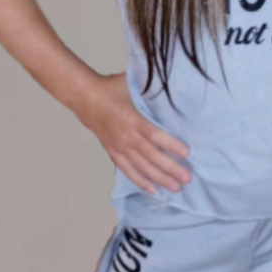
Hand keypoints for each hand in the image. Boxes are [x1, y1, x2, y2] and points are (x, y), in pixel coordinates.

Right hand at [81, 70, 191, 194]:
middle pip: (150, 156)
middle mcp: (126, 136)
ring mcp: (118, 147)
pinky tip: (153, 190)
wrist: (84, 97)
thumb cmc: (111, 88)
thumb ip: (150, 85)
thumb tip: (172, 80)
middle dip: (170, 168)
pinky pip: (127, 170)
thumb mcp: (131, 82)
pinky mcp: (112, 152)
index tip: (187, 153)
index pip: (154, 135)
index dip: (170, 144)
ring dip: (159, 178)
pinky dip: (140, 180)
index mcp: (132, 119)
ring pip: (141, 167)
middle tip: (187, 179)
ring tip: (175, 188)